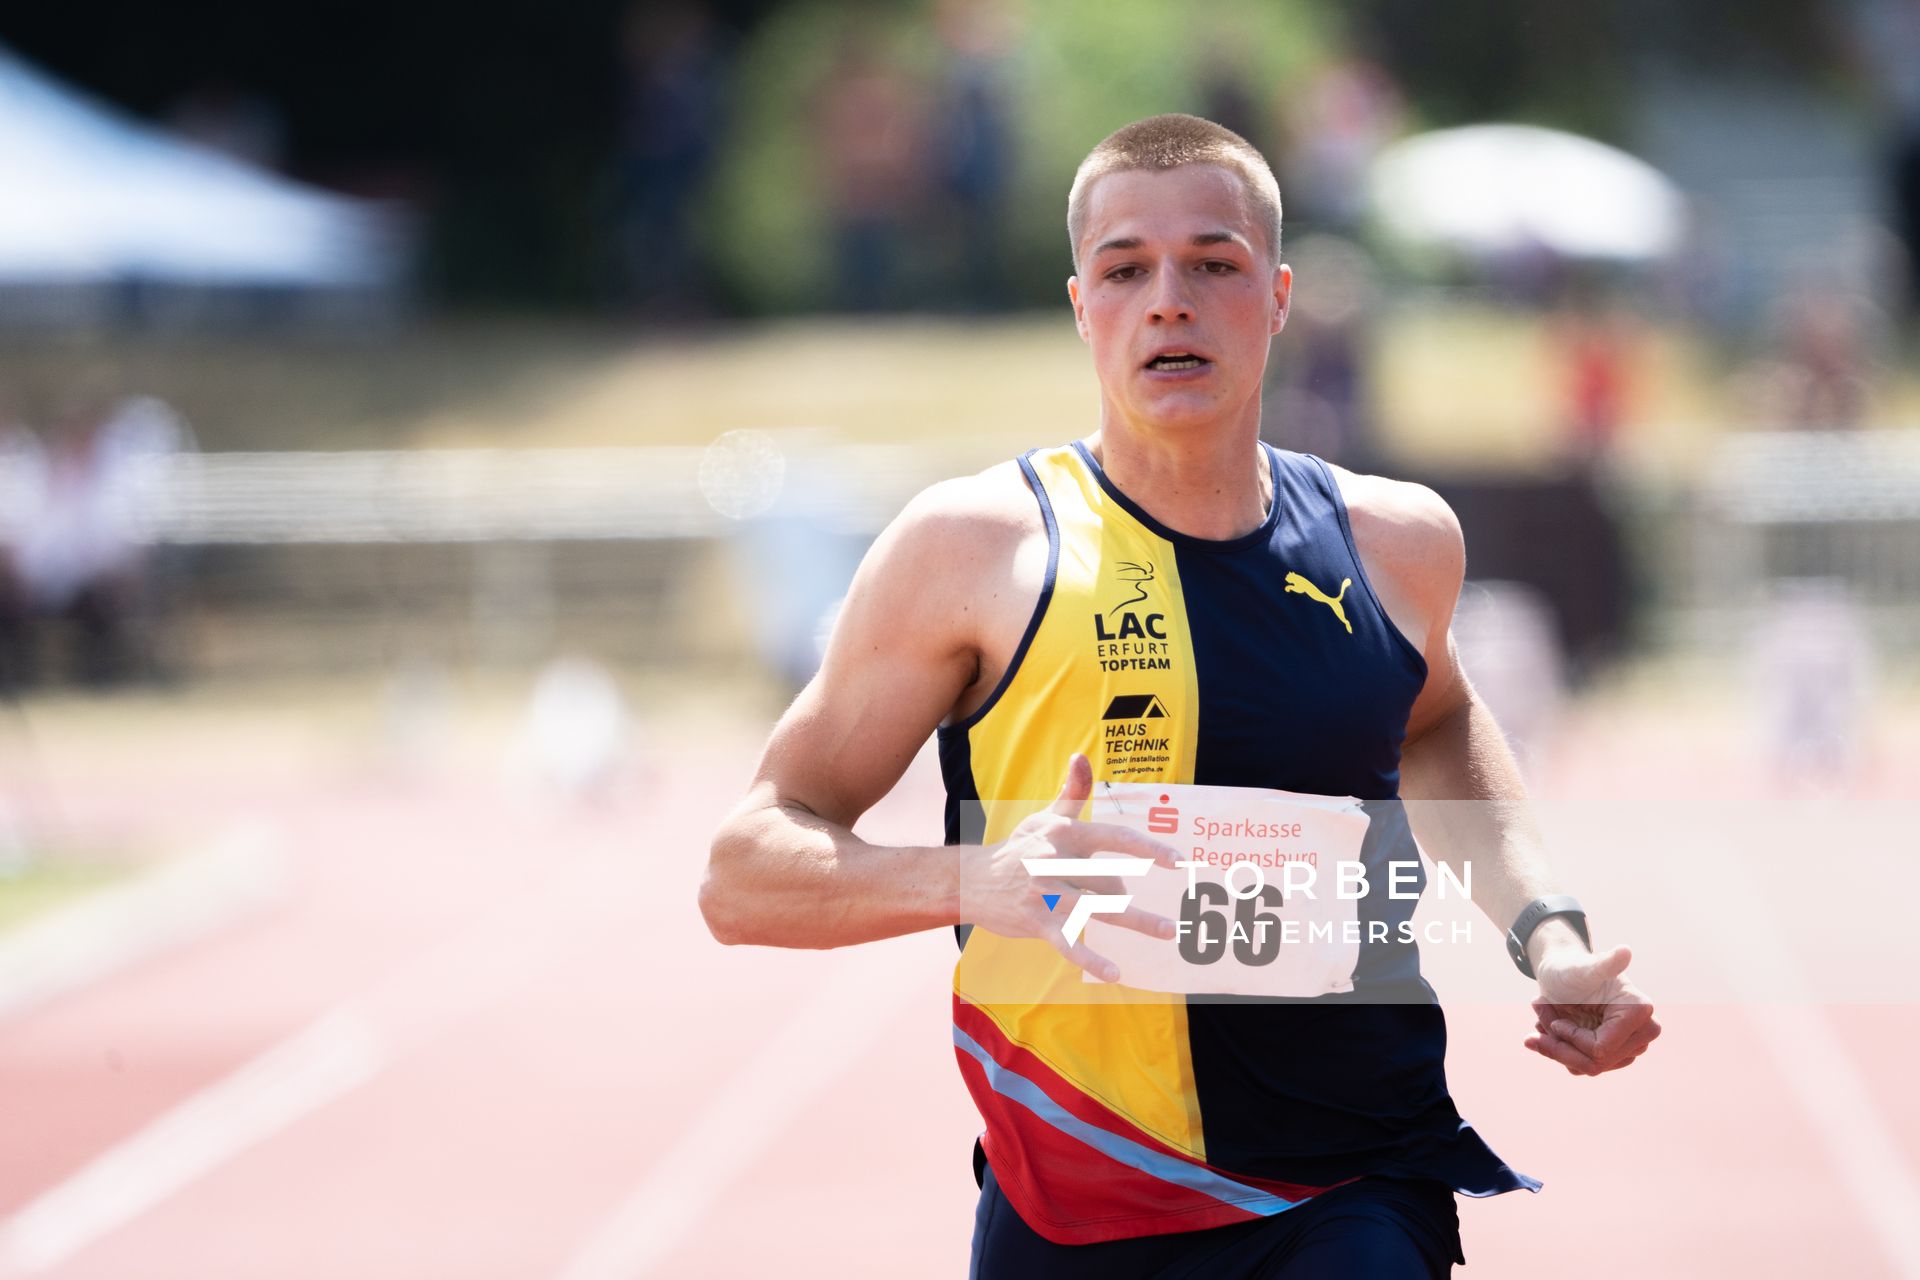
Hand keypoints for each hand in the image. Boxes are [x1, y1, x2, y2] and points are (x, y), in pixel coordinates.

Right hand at [962, 753, 1181, 982]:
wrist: (972, 881)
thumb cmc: (1018, 848)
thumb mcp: (1044, 818)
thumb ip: (1071, 792)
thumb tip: (1083, 757)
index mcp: (1064, 835)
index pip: (1114, 837)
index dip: (1148, 848)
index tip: (1179, 861)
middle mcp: (1055, 862)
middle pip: (1108, 880)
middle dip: (1129, 895)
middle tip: (1157, 912)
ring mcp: (1045, 894)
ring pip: (1097, 909)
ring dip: (1137, 921)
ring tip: (1168, 932)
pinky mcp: (1037, 922)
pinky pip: (1069, 943)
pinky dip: (1091, 960)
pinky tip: (1116, 974)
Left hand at [1524, 944, 1660, 1075]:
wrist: (1562, 974)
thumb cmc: (1571, 968)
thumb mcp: (1583, 968)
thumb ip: (1603, 964)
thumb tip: (1625, 952)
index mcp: (1639, 1011)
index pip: (1600, 1049)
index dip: (1571, 1038)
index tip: (1554, 1021)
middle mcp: (1641, 1034)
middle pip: (1594, 1063)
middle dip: (1559, 1045)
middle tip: (1537, 1019)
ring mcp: (1629, 1047)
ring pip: (1585, 1067)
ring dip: (1556, 1044)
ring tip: (1543, 1016)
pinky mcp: (1614, 1056)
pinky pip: (1581, 1066)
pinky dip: (1559, 1049)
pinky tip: (1549, 1027)